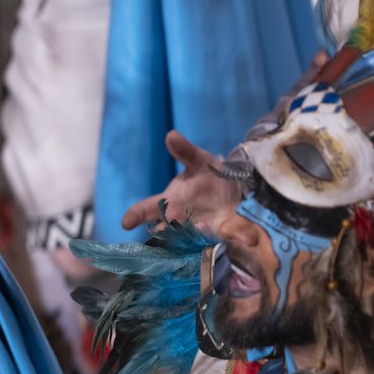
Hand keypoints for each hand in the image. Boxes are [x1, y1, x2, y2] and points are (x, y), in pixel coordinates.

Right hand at [119, 130, 239, 231]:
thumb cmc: (210, 175)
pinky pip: (230, 236)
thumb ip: (185, 151)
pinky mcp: (225, 232)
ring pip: (196, 237)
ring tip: (204, 227)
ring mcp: (202, 229)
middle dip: (167, 231)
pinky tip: (248, 237)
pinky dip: (238, 236)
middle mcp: (182, 220)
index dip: (135, 215)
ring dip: (199, 234)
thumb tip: (171, 135)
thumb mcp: (199, 160)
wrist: (238, 189)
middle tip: (165, 230)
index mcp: (170, 202)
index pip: (147, 209)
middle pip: (168, 230)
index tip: (125, 223)